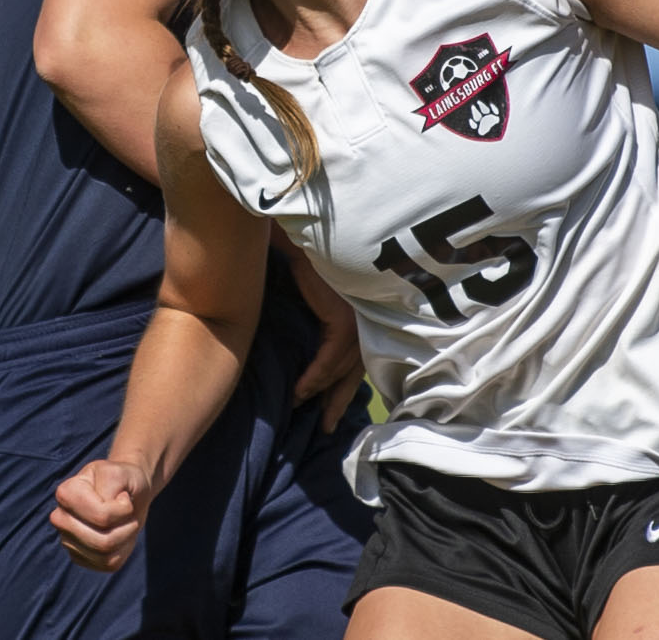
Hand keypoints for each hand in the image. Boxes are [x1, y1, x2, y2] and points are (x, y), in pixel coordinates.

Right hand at [50, 458, 151, 570]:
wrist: (127, 492)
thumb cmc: (123, 480)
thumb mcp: (121, 472)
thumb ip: (111, 486)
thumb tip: (102, 517)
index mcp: (66, 493)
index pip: (102, 517)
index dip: (123, 509)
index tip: (124, 496)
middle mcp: (61, 519)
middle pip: (102, 542)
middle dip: (126, 527)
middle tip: (128, 511)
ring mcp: (68, 540)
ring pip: (105, 555)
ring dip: (126, 538)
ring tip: (127, 521)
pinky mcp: (79, 558)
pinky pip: (108, 564)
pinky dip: (123, 550)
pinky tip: (120, 533)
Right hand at [286, 248, 365, 431]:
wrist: (303, 231)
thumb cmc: (306, 250)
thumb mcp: (312, 283)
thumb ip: (311, 306)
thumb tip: (295, 329)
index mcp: (360, 308)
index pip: (356, 354)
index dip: (344, 382)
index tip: (332, 407)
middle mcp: (364, 315)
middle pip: (354, 368)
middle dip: (339, 398)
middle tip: (328, 427)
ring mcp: (356, 318)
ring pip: (341, 369)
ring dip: (321, 393)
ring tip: (301, 408)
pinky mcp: (343, 320)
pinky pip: (328, 360)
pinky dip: (314, 378)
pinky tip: (300, 392)